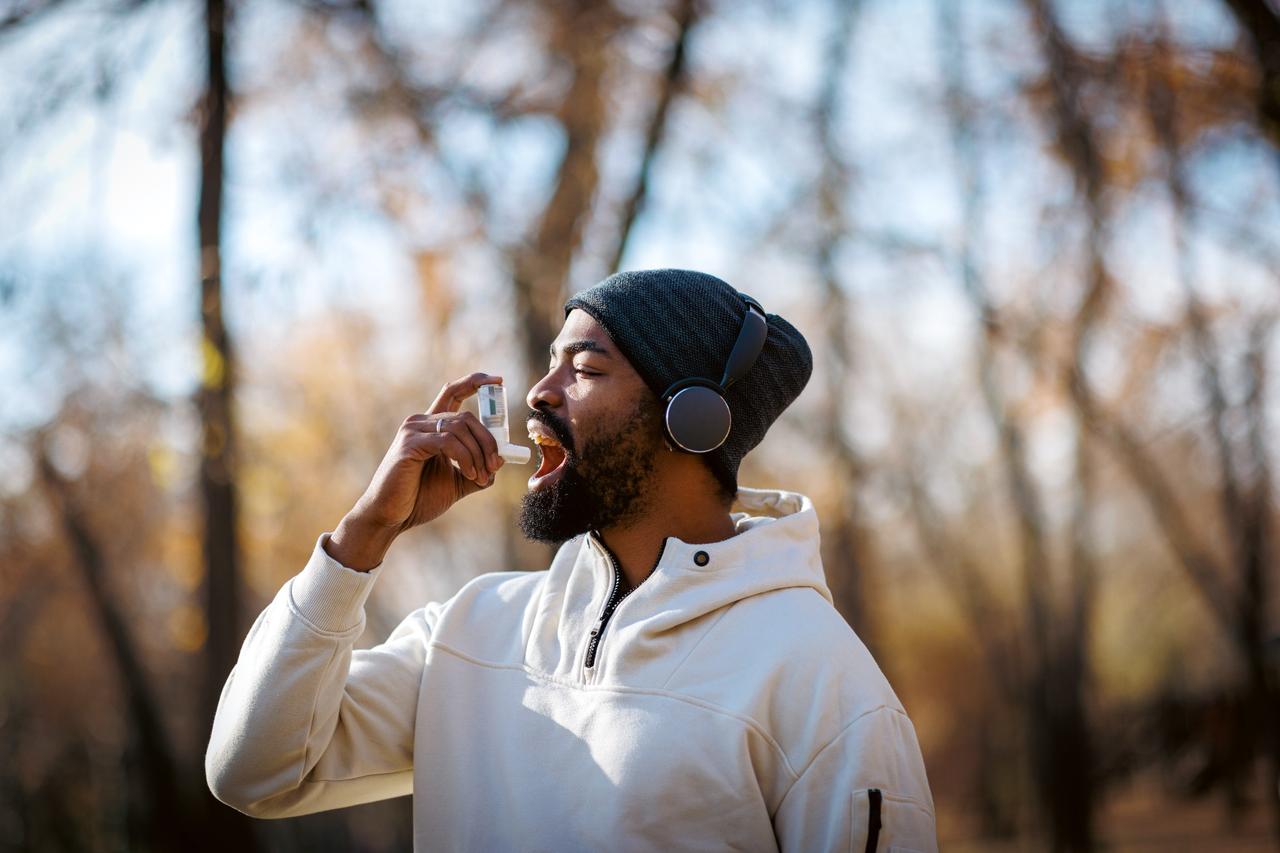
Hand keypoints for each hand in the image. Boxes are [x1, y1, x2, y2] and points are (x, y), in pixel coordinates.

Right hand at [346, 373, 505, 536]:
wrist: (390, 517)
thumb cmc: (419, 498)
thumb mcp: (458, 482)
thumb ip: (478, 469)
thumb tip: (500, 460)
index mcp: (431, 427)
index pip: (453, 393)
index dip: (474, 382)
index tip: (498, 381)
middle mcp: (420, 422)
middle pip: (466, 417)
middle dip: (488, 440)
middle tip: (496, 465)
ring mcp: (412, 431)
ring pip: (460, 428)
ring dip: (479, 454)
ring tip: (481, 477)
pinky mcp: (409, 444)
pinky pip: (448, 441)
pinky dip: (466, 458)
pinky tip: (470, 474)